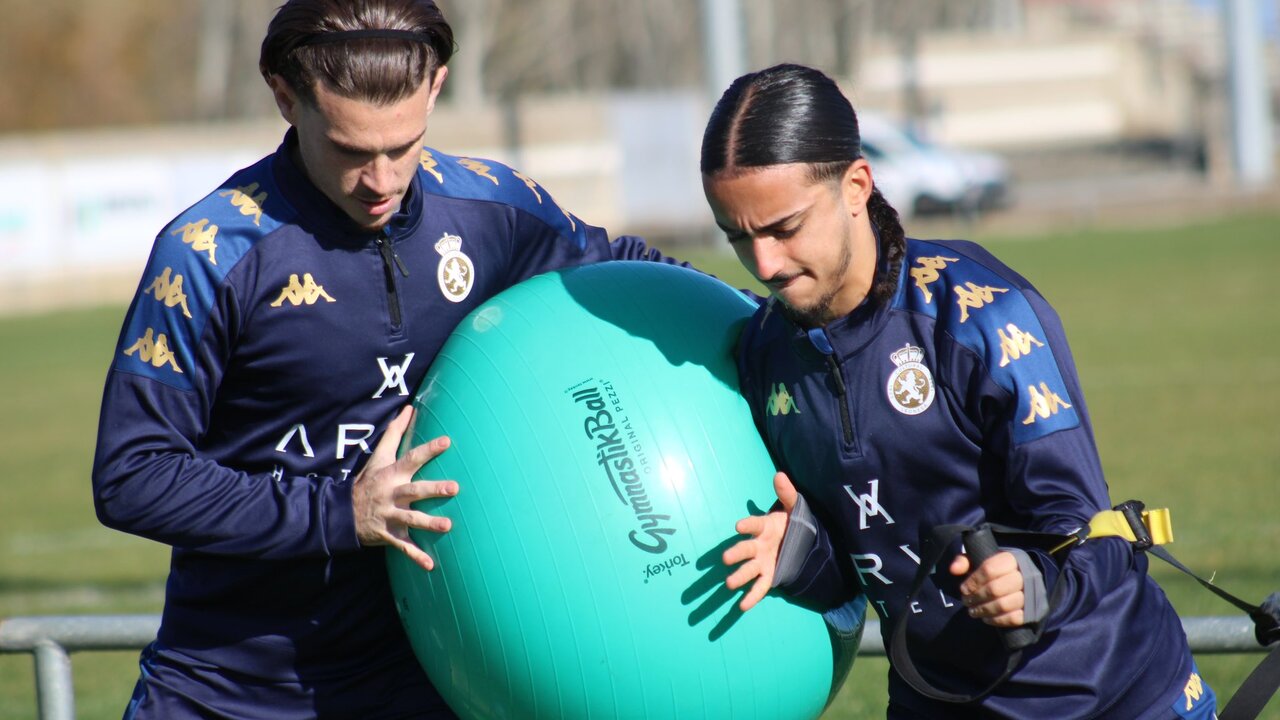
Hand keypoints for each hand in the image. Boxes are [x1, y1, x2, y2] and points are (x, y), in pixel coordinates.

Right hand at [352, 406, 456, 571]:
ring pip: (411, 520)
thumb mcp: (378, 457)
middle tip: (455, 487)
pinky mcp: (388, 535)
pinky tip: (431, 566)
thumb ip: (395, 433)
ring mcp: (389, 515)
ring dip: (429, 524)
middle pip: (414, 490)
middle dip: (433, 489)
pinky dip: (416, 557)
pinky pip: (403, 547)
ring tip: (448, 526)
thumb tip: (409, 408)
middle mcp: (391, 494)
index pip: (412, 458)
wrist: (341, 513)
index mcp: (391, 474)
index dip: (429, 449)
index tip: (448, 441)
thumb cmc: (367, 481)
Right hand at [722, 472, 797, 611]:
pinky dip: (751, 597)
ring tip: (728, 584)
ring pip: (748, 570)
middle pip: (745, 549)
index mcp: (764, 527)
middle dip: (736, 553)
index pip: (755, 524)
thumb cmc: (793, 522)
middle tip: (725, 558)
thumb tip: (779, 474)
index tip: (738, 525)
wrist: (802, 540)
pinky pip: (759, 587)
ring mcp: (762, 562)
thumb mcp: (794, 507)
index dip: (748, 524)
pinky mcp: (769, 575)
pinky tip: (742, 606)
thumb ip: (787, 493)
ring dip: (738, 577)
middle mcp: (759, 545)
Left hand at [951, 550, 1024, 626]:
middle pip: (996, 589)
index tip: (963, 589)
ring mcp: (1030, 594)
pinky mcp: (1032, 610)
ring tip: (973, 611)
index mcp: (1011, 559)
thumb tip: (954, 569)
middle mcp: (1024, 575)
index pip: (990, 569)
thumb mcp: (979, 561)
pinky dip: (997, 620)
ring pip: (1004, 605)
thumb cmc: (995, 571)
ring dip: (984, 610)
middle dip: (977, 598)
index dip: (973, 581)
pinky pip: (1014, 618)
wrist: (1022, 582)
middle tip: (966, 602)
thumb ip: (964, 561)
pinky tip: (986, 618)